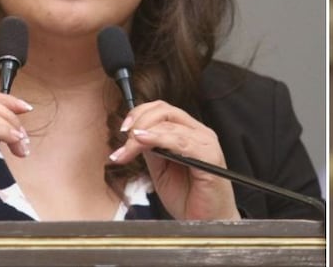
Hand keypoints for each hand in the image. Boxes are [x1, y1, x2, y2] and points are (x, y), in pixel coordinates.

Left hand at [109, 101, 238, 219]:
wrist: (207, 222)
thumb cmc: (189, 198)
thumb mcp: (161, 170)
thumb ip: (152, 150)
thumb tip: (133, 136)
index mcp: (189, 133)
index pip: (163, 110)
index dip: (139, 114)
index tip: (123, 130)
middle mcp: (199, 133)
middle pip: (165, 111)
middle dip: (138, 122)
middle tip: (123, 141)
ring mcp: (206, 142)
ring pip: (169, 125)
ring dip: (141, 135)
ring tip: (126, 151)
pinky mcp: (209, 156)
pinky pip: (181, 141)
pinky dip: (158, 138)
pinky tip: (142, 142)